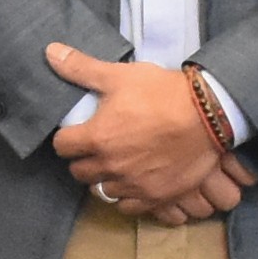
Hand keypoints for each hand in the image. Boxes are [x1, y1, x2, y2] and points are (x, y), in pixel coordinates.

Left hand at [47, 45, 242, 221]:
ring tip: (114, 166)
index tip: (77, 132)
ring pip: (101, 191)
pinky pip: (128, 207)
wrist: (208, 115)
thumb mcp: (120, 75)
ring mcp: (132, 184)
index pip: (62, 146)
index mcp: (97, 137)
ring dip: (103, 179)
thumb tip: (49, 51)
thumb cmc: (162, 92)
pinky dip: (126, 196)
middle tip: (96, 147)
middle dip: (83, 159)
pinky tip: (132, 182)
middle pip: (79, 172)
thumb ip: (82, 68)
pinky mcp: (154, 197)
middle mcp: (110, 166)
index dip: (67, 138)